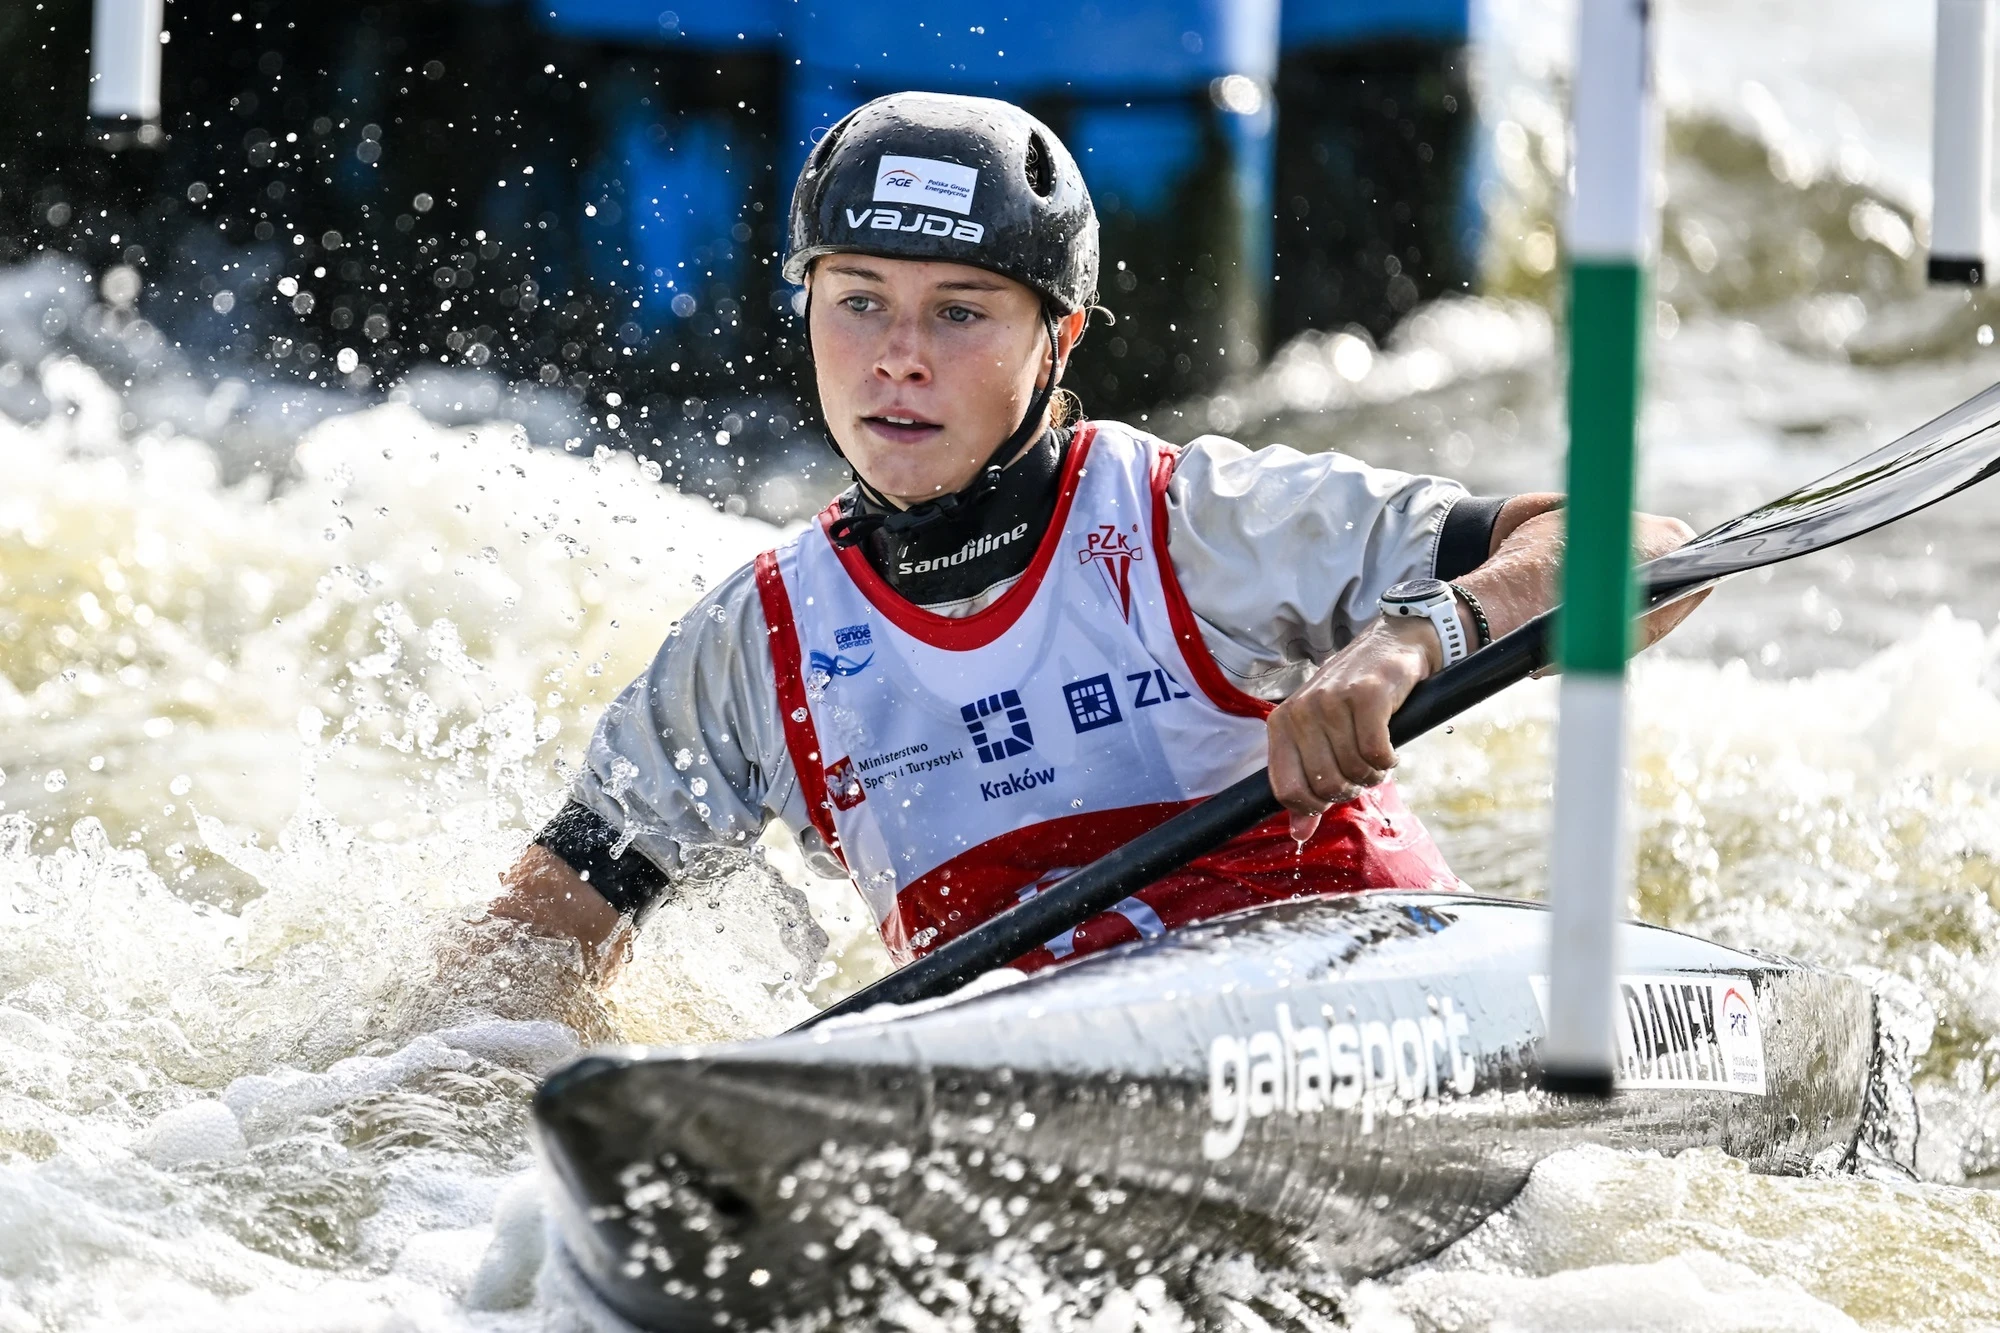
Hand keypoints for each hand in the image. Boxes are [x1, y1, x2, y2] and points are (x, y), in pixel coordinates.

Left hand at [1267, 616, 1439, 835]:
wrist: (1390, 646)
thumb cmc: (1351, 700)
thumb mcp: (1320, 737)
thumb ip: (1307, 785)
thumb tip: (1299, 835)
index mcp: (1281, 724)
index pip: (1287, 789)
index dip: (1315, 804)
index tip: (1336, 792)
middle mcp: (1300, 712)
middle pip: (1325, 784)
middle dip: (1351, 788)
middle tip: (1363, 772)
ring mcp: (1331, 702)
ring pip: (1354, 769)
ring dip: (1373, 772)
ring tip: (1377, 755)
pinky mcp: (1366, 696)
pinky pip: (1376, 752)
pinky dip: (1388, 758)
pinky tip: (1390, 748)